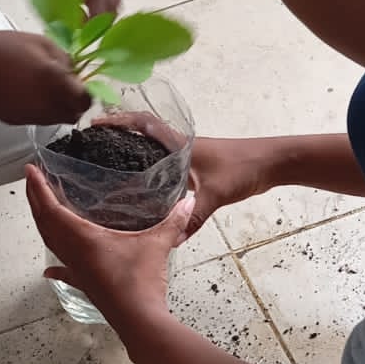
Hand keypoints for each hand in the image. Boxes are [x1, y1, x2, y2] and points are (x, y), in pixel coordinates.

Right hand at [0, 31, 90, 125]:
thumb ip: (65, 59)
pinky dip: (38, 110)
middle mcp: (46, 105)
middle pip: (73, 116)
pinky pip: (36, 119)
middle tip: (66, 89)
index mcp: (55, 82)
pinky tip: (25, 93)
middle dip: (74, 105)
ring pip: (55, 120)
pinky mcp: (16, 121)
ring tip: (44, 89)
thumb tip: (75, 72)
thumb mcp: (41, 43)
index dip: (87, 95)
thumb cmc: (3, 48)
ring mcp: (30, 116)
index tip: (83, 85)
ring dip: (57, 108)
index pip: (85, 101)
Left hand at [25, 164, 196, 328]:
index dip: (39, 188)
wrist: (139, 320)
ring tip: (40, 209)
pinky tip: (49, 270)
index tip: (31, 170)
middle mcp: (72, 253)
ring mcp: (76, 270)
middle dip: (35, 200)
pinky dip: (56, 267)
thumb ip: (172, 221)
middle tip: (32, 180)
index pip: (51, 208)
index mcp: (82, 239)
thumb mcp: (158, 244)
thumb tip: (187, 203)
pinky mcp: (84, 284)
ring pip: (50, 242)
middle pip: (44, 223)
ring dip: (43, 224)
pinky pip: (65, 271)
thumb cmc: (140, 283)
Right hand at [73, 114, 276, 236]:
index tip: (94, 126)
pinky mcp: (196, 167)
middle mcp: (180, 146)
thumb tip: (169, 242)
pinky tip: (142, 187)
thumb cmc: (243, 168)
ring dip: (132, 152)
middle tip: (92, 148)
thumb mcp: (215, 194)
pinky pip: (165, 165)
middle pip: (142, 134)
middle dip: (117, 136)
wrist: (273, 164)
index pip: (142, 123)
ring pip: (153, 150)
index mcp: (179, 144)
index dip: (117, 121)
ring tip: (107, 167)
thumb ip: (191, 219)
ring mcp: (187, 156)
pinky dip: (150, 170)